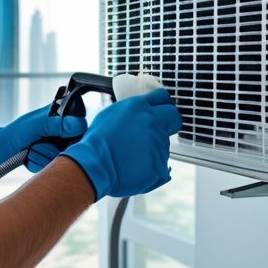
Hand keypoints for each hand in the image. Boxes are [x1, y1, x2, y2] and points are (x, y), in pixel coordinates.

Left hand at [0, 103, 87, 172]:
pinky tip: (28, 156)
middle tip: (37, 142)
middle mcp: (56, 131)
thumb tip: (79, 125)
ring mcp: (51, 146)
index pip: (80, 126)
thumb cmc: (12, 134)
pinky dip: (38, 163)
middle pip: (72, 146)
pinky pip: (51, 168)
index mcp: (57, 116)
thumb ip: (58, 124)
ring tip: (31, 149)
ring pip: (60, 158)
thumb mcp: (35, 125)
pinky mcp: (46, 160)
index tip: (61, 137)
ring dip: (43, 155)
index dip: (73, 134)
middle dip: (53, 147)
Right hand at [61, 88, 182, 199]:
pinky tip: (136, 168)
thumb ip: (131, 111)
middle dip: (169, 123)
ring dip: (154, 149)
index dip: (163, 105)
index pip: (162, 97)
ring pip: (164, 144)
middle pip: (173, 117)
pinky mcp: (160, 163)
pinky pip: (161, 166)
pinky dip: (152, 169)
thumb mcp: (111, 115)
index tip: (163, 110)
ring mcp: (158, 143)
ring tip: (133, 156)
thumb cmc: (96, 144)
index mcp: (138, 107)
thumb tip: (139, 113)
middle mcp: (151, 121)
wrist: (94, 165)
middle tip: (159, 131)